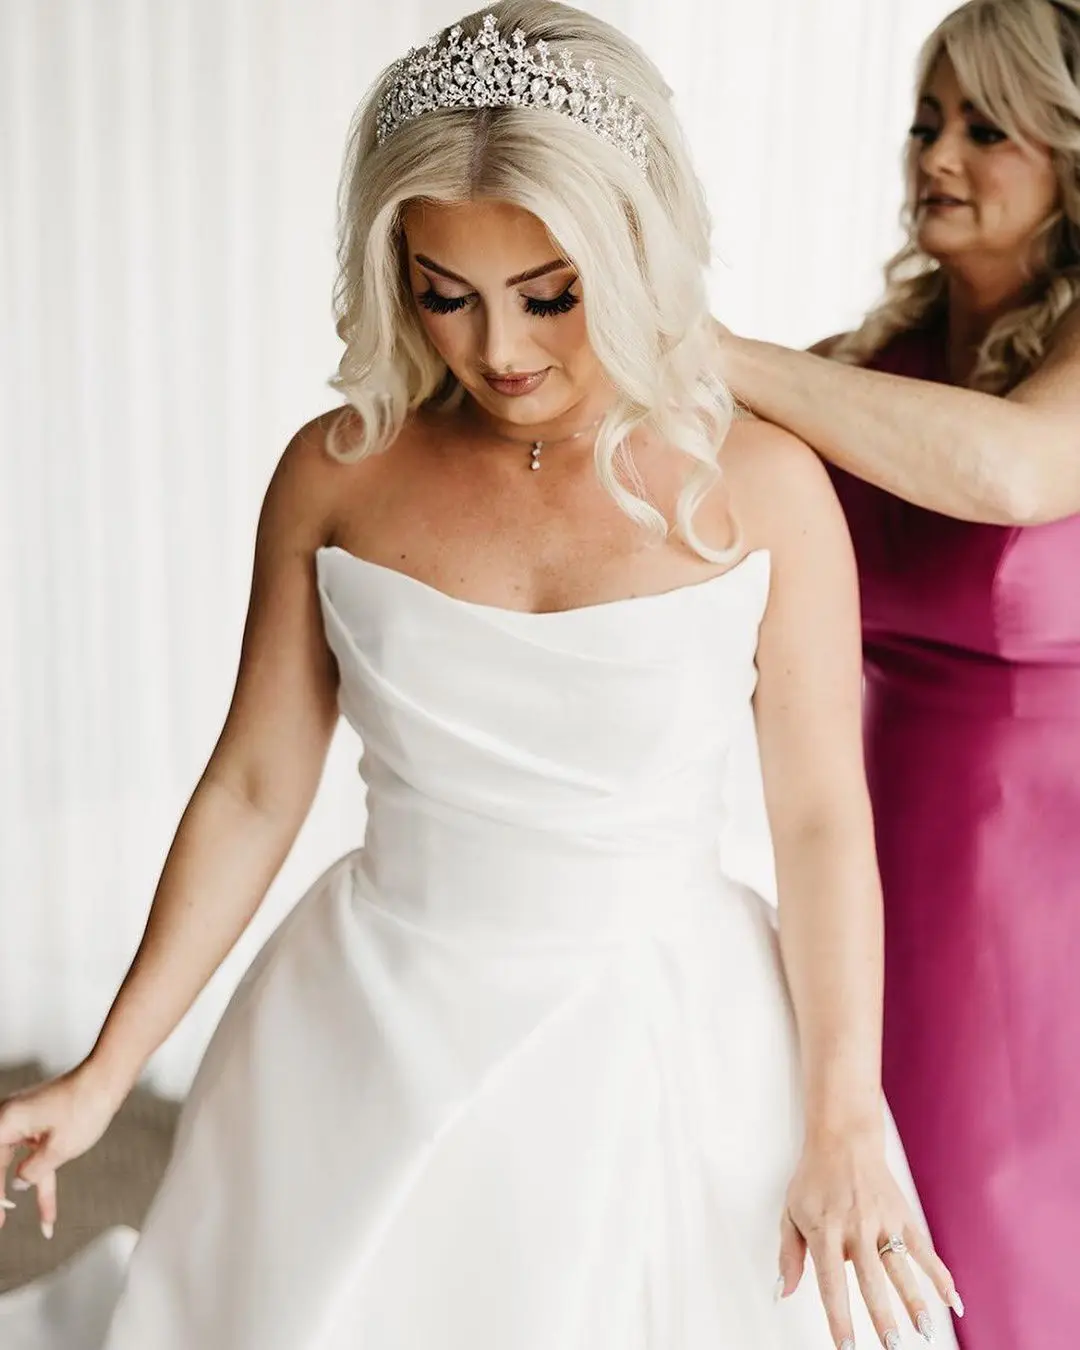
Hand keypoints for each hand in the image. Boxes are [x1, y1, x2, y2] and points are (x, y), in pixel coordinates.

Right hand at [0, 1064, 126, 1239]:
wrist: (107, 1078)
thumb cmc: (85, 1106)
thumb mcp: (58, 1149)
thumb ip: (32, 1172)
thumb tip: (19, 1183)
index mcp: (5, 1122)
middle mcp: (10, 1119)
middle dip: (0, 1195)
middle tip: (1, 1222)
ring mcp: (25, 1121)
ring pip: (17, 1164)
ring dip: (23, 1193)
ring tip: (24, 1225)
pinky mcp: (39, 1124)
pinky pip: (35, 1157)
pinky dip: (41, 1181)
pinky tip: (48, 1214)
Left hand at [778, 1125, 960, 1347]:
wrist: (843, 1139)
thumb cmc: (814, 1179)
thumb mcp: (791, 1212)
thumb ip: (789, 1255)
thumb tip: (783, 1292)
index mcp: (825, 1231)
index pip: (832, 1282)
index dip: (839, 1317)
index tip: (847, 1347)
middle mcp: (856, 1228)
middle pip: (871, 1281)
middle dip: (882, 1318)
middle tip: (891, 1347)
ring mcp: (882, 1221)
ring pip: (901, 1268)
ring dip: (914, 1302)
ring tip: (925, 1332)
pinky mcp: (902, 1215)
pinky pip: (924, 1249)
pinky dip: (940, 1275)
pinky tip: (954, 1300)